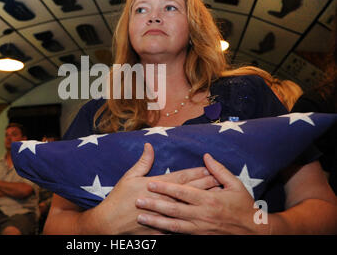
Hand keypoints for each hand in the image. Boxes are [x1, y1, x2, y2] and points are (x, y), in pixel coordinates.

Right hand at [90, 143, 219, 233]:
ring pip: (189, 206)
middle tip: (220, 179)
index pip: (180, 177)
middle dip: (205, 184)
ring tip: (218, 196)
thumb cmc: (118, 199)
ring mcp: (163, 215)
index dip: (195, 173)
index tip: (209, 168)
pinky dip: (194, 219)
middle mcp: (162, 199)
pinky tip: (205, 216)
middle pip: (188, 191)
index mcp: (155, 185)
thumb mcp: (129, 177)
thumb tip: (149, 146)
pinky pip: (181, 224)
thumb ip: (143, 162)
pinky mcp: (162, 228)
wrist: (110, 224)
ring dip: (203, 201)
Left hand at [136, 153, 269, 234]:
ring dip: (156, 221)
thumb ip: (219, 170)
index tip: (150, 183)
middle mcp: (203, 215)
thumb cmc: (245, 206)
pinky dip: (167, 233)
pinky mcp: (200, 237)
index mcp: (209, 199)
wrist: (255, 232)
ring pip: (174, 225)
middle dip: (155, 205)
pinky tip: (155, 232)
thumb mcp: (236, 185)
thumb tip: (206, 156)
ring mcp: (201, 229)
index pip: (182, 192)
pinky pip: (181, 235)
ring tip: (141, 217)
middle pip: (174, 209)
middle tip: (138, 201)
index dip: (165, 188)